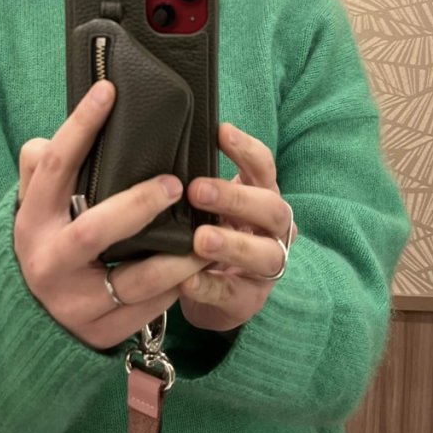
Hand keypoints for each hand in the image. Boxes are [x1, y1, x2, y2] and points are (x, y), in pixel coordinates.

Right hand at [14, 80, 208, 350]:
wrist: (26, 320)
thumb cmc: (45, 242)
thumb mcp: (34, 207)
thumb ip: (40, 169)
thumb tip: (51, 136)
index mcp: (32, 220)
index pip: (55, 167)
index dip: (81, 127)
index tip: (109, 91)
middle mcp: (50, 261)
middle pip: (96, 229)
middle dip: (140, 205)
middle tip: (175, 184)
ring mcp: (75, 301)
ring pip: (134, 279)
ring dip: (175, 257)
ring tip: (206, 234)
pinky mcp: (100, 331)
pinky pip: (147, 309)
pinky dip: (176, 287)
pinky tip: (197, 266)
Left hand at [178, 124, 297, 332]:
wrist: (214, 291)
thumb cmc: (210, 230)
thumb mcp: (208, 205)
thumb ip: (198, 180)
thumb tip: (159, 143)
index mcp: (262, 197)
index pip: (264, 167)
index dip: (246, 149)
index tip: (220, 132)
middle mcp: (273, 230)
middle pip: (271, 209)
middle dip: (236, 198)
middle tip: (197, 190)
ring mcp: (266, 267)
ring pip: (264, 255)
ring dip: (232, 244)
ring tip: (199, 240)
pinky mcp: (249, 300)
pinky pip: (233, 293)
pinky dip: (210, 286)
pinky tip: (187, 279)